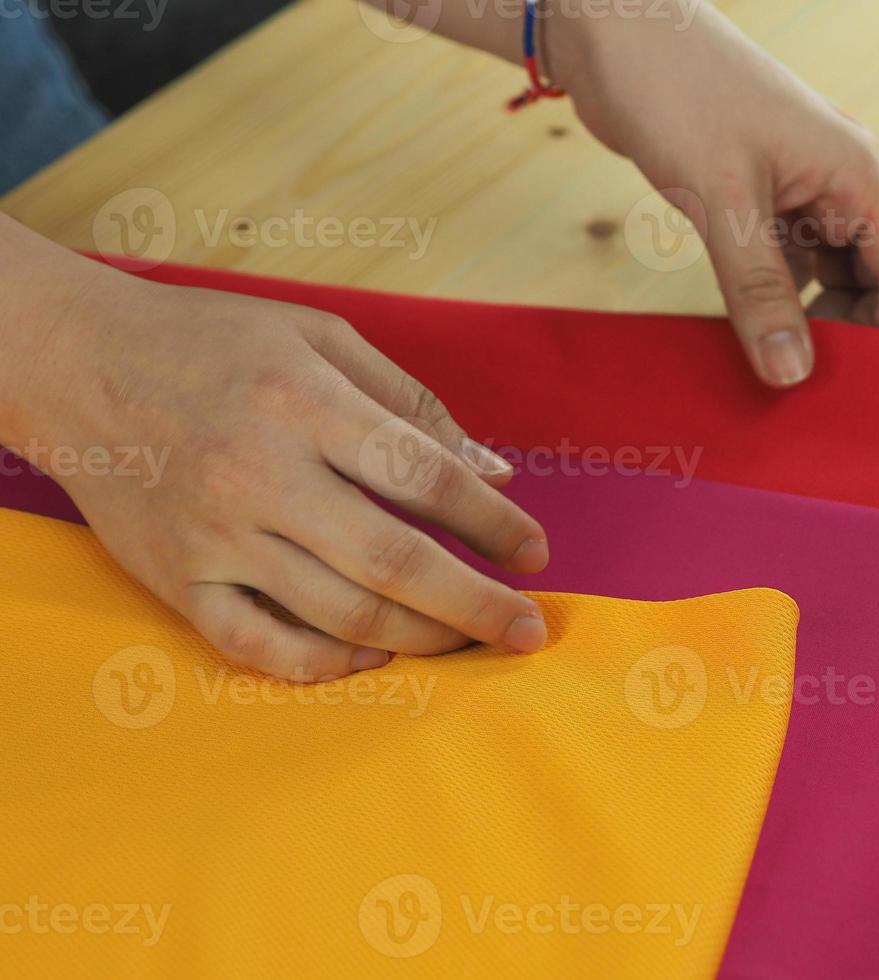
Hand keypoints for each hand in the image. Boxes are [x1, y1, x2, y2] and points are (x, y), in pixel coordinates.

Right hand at [4, 265, 550, 681]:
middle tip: (529, 630)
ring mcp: (214, 535)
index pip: (426, 478)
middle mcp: (261, 474)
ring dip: (422, 637)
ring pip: (339, 613)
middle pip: (395, 563)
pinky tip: (375, 652)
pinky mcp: (175, 578)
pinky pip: (259, 646)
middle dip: (479, 605)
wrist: (73, 361)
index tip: (536, 554)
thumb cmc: (212, 341)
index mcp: (305, 403)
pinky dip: (325, 663)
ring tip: (469, 639)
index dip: (495, 524)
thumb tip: (495, 471)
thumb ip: (413, 404)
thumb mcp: (319, 337)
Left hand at [551, 4, 878, 385]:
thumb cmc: (674, 87)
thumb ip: (759, 290)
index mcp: (852, 171)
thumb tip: (790, 373)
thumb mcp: (721, 199)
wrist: (610, 31)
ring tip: (772, 363)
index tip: (861, 385)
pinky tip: (744, 326)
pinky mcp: (754, 190)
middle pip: (873, 276)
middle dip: (850, 332)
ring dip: (806, 318)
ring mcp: (795, 184)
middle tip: (805, 384)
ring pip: (826, 271)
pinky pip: (782, 258)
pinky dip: (771, 295)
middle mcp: (835, 178)